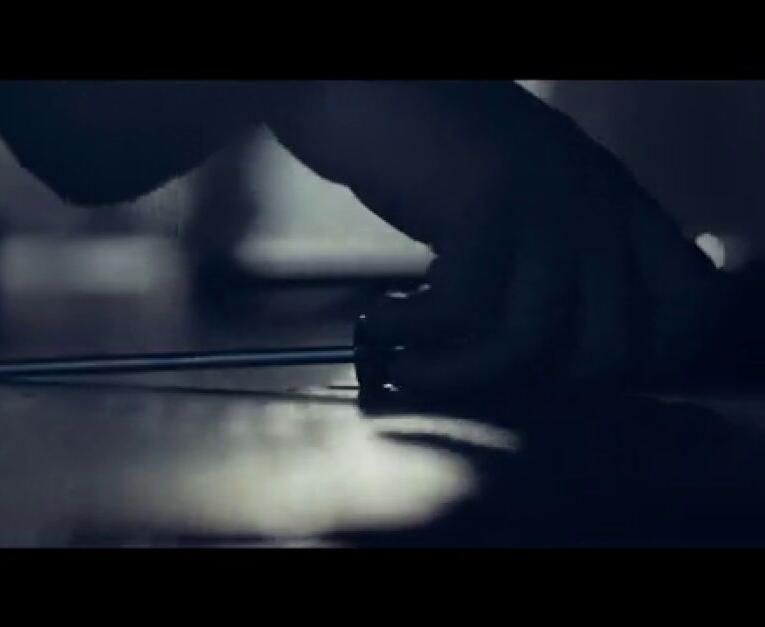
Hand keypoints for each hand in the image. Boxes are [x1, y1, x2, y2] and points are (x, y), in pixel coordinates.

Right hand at [353, 139, 730, 395]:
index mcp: (618, 205)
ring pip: (529, 340)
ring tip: (406, 367)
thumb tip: (547, 359)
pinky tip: (380, 322)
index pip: (685, 305)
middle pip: (609, 349)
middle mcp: (597, 206)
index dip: (641, 359)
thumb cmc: (434, 151)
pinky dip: (411, 330)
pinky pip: (461, 309)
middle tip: (472, 379)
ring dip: (456, 373)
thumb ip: (556, 259)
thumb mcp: (524, 203)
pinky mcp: (488, 204)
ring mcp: (547, 203)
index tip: (555, 373)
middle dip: (532, 384)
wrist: (374, 89)